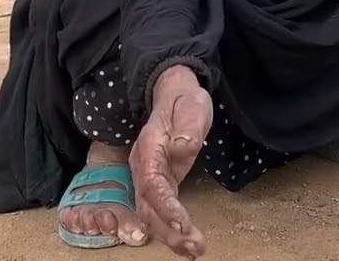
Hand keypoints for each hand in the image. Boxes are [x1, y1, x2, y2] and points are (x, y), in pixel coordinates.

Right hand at [129, 65, 213, 257]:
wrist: (173, 93)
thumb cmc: (184, 99)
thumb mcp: (191, 104)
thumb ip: (187, 125)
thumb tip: (183, 148)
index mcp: (149, 148)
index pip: (152, 183)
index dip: (165, 206)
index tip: (183, 223)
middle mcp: (144, 167)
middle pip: (149, 206)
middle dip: (169, 231)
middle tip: (195, 247)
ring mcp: (149, 177)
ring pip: (152, 214)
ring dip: (171, 236)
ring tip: (194, 251)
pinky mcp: (160, 184)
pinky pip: (160, 212)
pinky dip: (172, 229)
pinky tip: (188, 243)